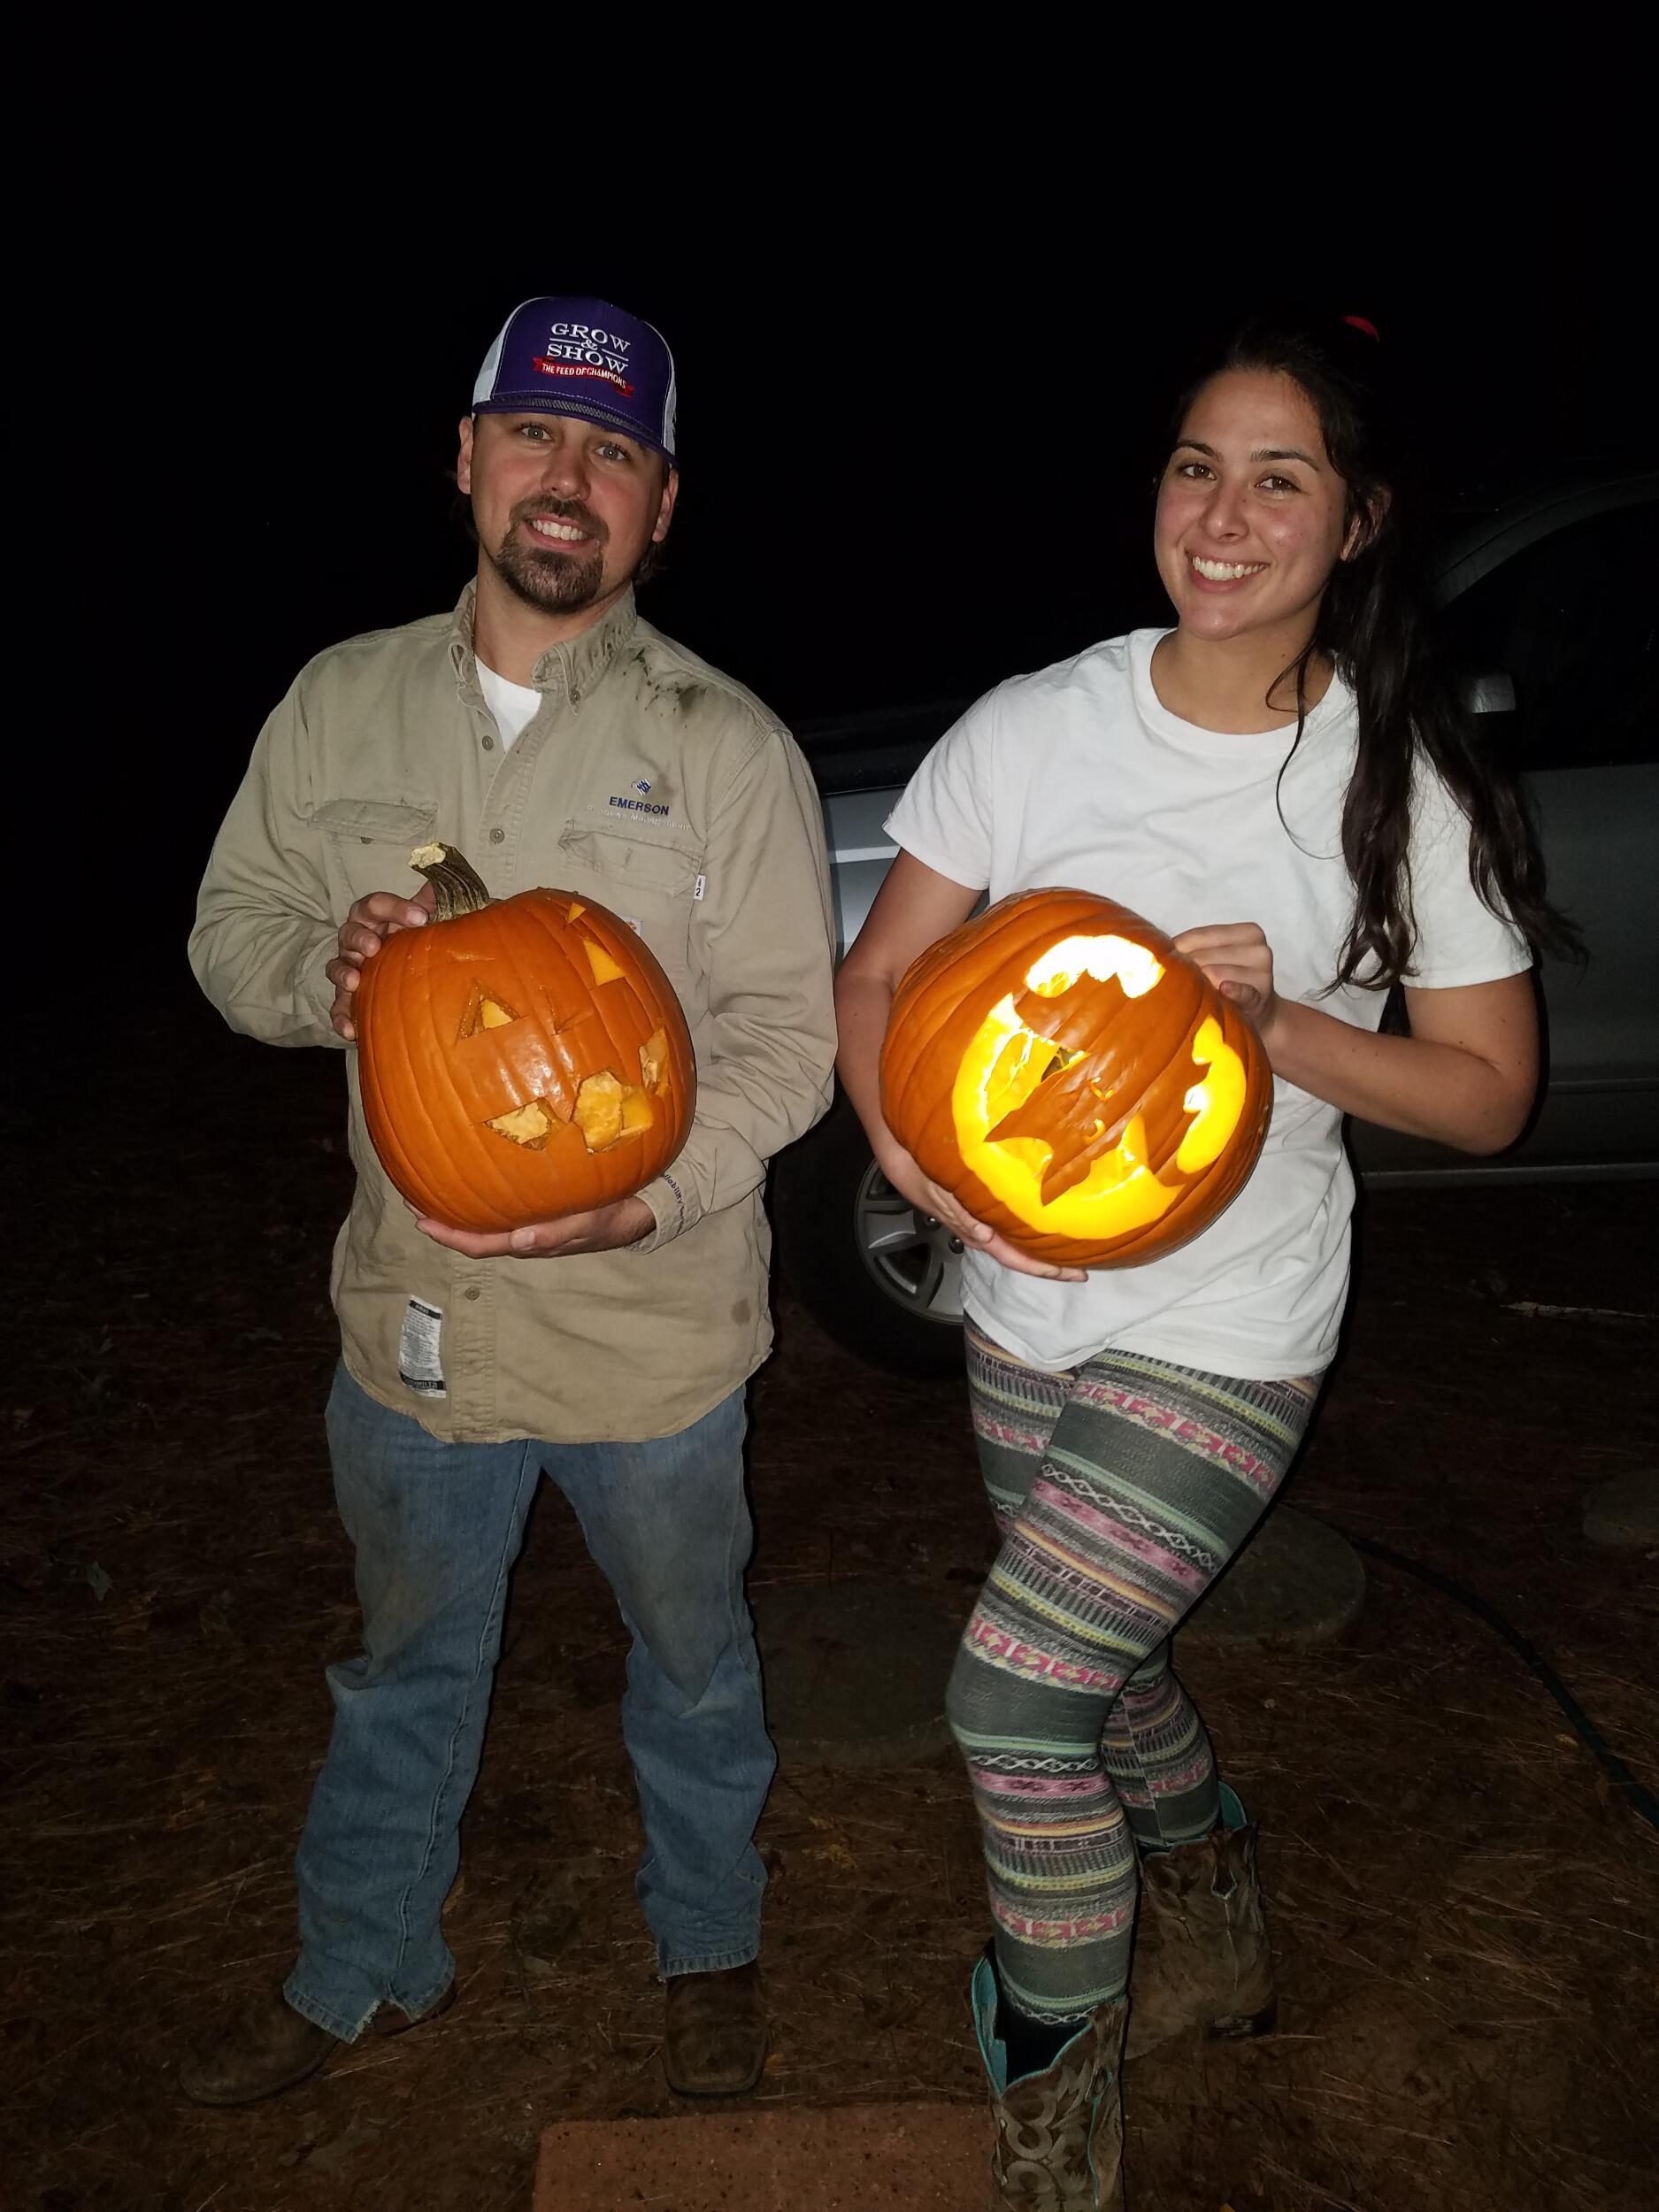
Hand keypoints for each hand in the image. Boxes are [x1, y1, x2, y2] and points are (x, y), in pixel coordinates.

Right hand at [327, 886, 435, 1040]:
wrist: (417, 977)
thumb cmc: (420, 940)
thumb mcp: (431, 920)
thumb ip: (436, 902)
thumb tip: (443, 884)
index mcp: (376, 918)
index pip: (377, 904)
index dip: (395, 908)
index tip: (421, 917)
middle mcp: (358, 940)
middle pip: (349, 932)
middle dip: (359, 938)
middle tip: (374, 946)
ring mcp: (350, 969)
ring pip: (336, 967)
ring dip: (343, 973)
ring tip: (356, 981)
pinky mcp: (348, 999)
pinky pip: (338, 1008)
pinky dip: (341, 1017)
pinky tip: (350, 1030)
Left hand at [414, 1193, 655, 1258]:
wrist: (640, 1206)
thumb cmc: (614, 1215)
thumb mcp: (591, 1224)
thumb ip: (558, 1233)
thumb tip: (519, 1240)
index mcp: (529, 1242)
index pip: (480, 1244)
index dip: (449, 1236)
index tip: (420, 1219)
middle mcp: (522, 1232)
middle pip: (473, 1230)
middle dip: (442, 1216)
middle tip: (411, 1191)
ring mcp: (529, 1218)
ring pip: (485, 1214)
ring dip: (458, 1201)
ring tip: (431, 1176)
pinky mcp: (538, 1203)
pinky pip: (502, 1198)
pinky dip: (481, 1186)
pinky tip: (474, 1162)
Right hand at [876, 1141, 1086, 1283]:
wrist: (908, 1164)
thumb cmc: (927, 1178)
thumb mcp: (942, 1196)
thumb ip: (962, 1217)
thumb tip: (984, 1236)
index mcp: (978, 1234)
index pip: (1015, 1259)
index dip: (1043, 1269)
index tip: (1073, 1274)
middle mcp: (985, 1233)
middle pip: (1023, 1256)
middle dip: (1052, 1263)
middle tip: (1084, 1266)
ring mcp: (986, 1223)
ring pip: (1020, 1242)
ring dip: (1044, 1245)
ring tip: (1073, 1244)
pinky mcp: (986, 1210)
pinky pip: (1014, 1225)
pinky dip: (1032, 1227)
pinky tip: (1047, 1219)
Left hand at [1172, 921, 1279, 1035]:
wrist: (1259, 1011)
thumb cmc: (1230, 978)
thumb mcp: (1216, 956)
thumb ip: (1195, 947)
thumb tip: (1162, 949)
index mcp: (1249, 932)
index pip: (1203, 935)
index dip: (1178, 946)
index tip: (1164, 957)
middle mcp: (1259, 950)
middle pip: (1205, 955)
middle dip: (1186, 967)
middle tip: (1174, 980)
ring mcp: (1262, 974)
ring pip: (1215, 973)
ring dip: (1198, 984)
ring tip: (1191, 992)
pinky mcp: (1260, 998)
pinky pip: (1243, 992)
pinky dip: (1233, 990)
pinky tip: (1223, 990)